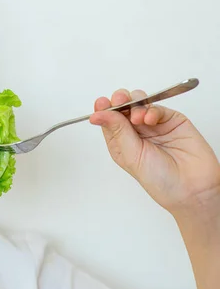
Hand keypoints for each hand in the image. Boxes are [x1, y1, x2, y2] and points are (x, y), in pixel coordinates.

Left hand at [89, 88, 219, 216]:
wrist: (192, 187)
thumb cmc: (160, 179)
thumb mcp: (131, 155)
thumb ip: (117, 131)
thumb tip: (97, 115)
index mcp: (121, 142)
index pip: (108, 120)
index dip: (103, 109)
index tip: (101, 103)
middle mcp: (136, 133)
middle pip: (122, 108)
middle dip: (119, 101)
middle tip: (119, 100)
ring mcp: (154, 125)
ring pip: (139, 103)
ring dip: (135, 104)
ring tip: (136, 116)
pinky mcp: (172, 120)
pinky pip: (158, 108)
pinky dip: (152, 110)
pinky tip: (150, 119)